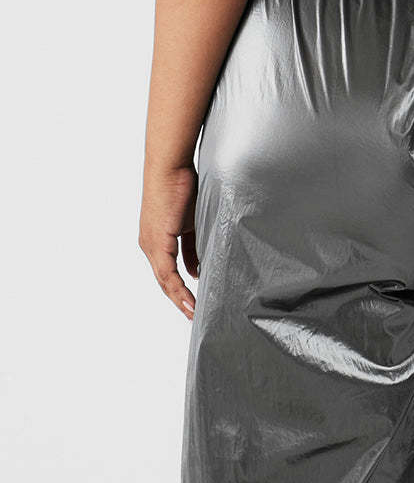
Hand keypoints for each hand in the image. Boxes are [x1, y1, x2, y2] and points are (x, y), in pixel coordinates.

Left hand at [139, 162, 198, 319]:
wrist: (170, 166)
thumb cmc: (182, 186)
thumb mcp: (192, 223)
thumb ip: (193, 248)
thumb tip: (196, 269)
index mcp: (156, 240)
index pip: (167, 273)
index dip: (179, 291)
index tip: (193, 305)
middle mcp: (149, 245)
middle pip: (163, 282)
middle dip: (179, 301)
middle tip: (193, 316)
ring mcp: (150, 244)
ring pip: (164, 281)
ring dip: (180, 299)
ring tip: (193, 313)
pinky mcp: (157, 241)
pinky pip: (168, 273)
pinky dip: (179, 289)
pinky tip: (190, 300)